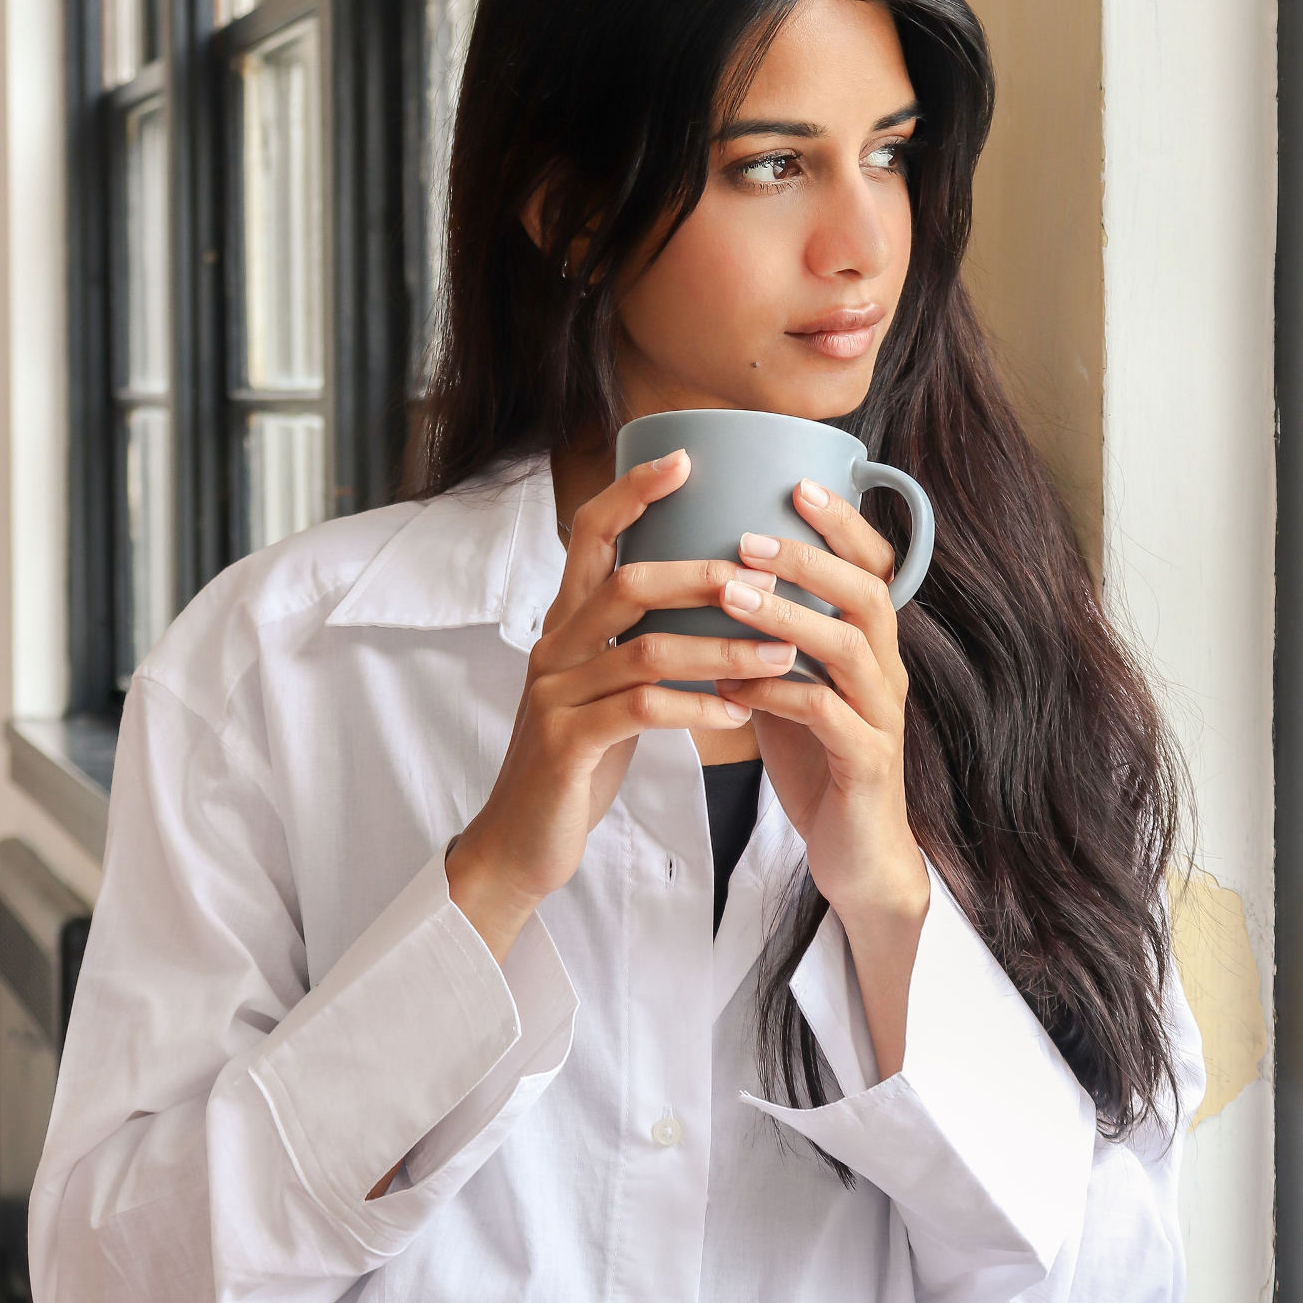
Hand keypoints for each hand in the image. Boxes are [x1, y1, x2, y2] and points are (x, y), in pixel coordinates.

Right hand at [449, 448, 798, 915]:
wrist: (521, 843)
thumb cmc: (580, 761)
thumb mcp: (605, 688)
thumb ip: (639, 641)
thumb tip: (710, 596)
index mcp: (565, 625)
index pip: (590, 535)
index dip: (633, 493)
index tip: (684, 459)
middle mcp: (554, 648)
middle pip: (628, 584)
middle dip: (704, 577)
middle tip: (770, 583)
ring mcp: (555, 695)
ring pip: (646, 650)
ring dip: (722, 650)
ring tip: (780, 655)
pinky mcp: (566, 744)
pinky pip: (640, 711)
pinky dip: (697, 708)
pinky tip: (740, 715)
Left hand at [712, 478, 928, 923]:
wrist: (856, 855)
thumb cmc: (818, 758)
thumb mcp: (794, 682)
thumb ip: (772, 634)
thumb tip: (715, 572)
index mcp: (872, 646)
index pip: (875, 567)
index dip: (843, 524)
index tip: (796, 484)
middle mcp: (887, 672)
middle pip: (868, 594)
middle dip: (808, 560)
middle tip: (746, 539)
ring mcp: (882, 717)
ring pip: (849, 648)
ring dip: (787, 616)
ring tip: (730, 596)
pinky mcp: (867, 764)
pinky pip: (827, 715)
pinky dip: (777, 693)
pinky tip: (732, 685)